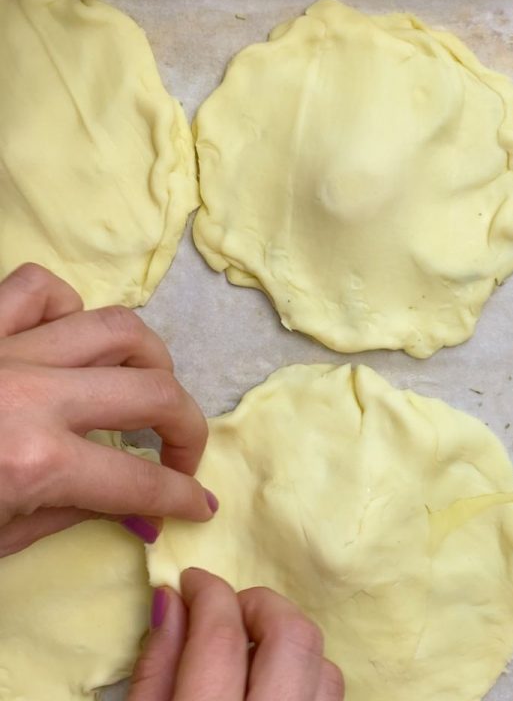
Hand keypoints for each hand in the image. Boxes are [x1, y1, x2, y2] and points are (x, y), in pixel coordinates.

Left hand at [0, 263, 215, 556]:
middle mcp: (31, 395)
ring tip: (143, 387)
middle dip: (190, 428)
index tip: (199, 506)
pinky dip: (67, 311)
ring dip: (148, 361)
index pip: (141, 481)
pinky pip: (39, 289)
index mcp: (33, 462)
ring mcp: (3, 349)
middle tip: (180, 453)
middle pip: (154, 391)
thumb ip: (72, 517)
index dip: (183, 497)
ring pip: (116, 326)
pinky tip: (65, 341)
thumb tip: (134, 510)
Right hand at [130, 569, 344, 700]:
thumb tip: (173, 598)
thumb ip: (155, 669)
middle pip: (291, 635)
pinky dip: (306, 671)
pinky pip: (330, 691)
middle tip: (223, 612)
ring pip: (323, 661)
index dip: (207, 593)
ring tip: (247, 651)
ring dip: (286, 640)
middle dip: (257, 605)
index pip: (222, 637)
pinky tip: (270, 682)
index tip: (191, 582)